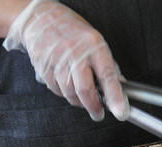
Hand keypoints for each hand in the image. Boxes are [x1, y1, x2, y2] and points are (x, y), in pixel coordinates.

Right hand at [3, 0, 128, 120]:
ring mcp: (57, 60)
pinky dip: (64, 93)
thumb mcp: (97, 43)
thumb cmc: (73, 31)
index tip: (120, 111)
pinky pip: (57, 90)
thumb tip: (120, 89)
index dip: (115, 96)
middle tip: (98, 113)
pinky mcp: (43, 67)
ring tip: (83, 97)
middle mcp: (75, 53)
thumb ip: (108, 66)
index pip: (107, 76)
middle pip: (85, 90)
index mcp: (94, 46)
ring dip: (79, 101)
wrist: (41, 18)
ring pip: (69, 93)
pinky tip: (67, 85)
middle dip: (94, 107)